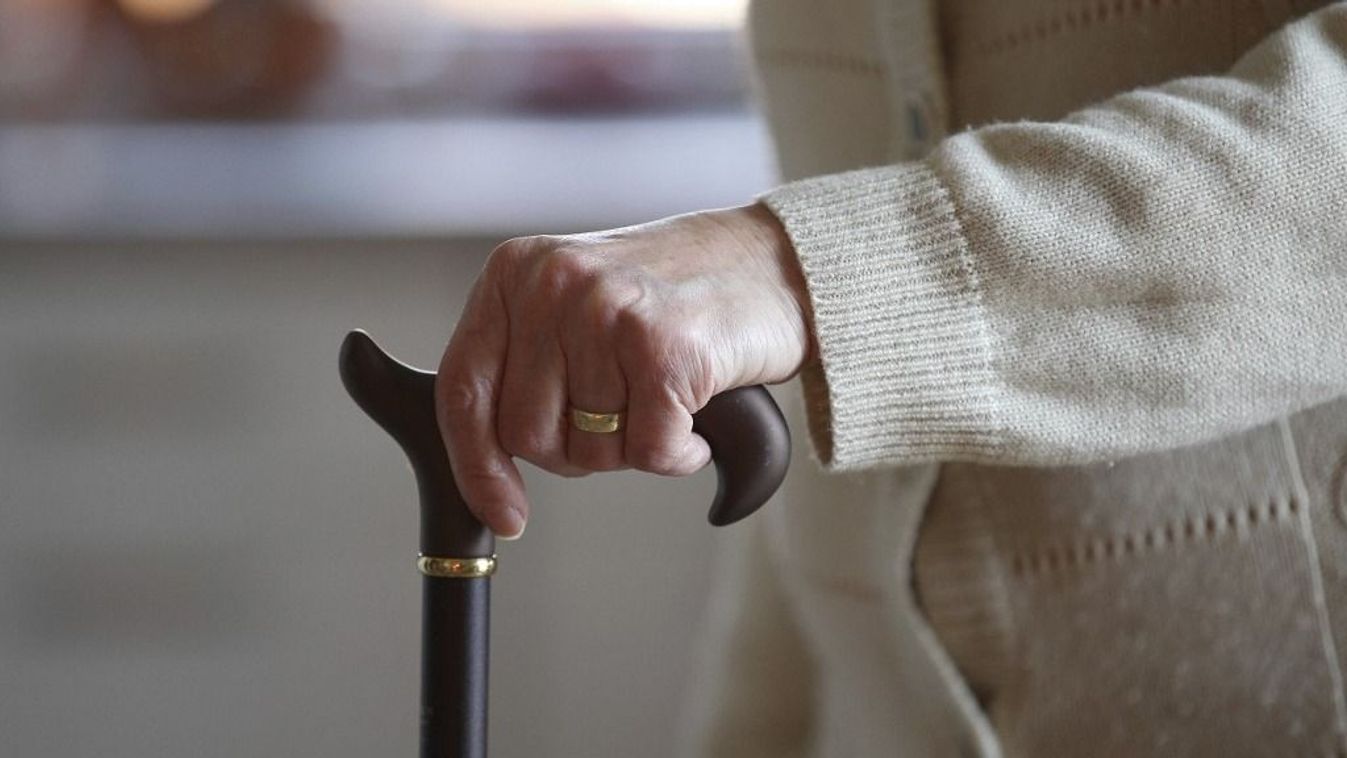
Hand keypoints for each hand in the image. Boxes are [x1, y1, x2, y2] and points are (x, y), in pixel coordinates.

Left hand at [434, 203, 811, 537]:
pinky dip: (680, 454)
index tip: (505, 513)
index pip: (464, 390)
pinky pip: (650, 453)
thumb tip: (487, 468)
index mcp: (516, 273)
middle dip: (577, 451)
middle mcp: (552, 284)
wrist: (772, 263)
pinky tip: (696, 413)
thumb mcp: (577, 304)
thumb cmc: (675, 295)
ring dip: (634, 447)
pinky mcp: (664, 348)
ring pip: (590, 449)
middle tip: (623, 417)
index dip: (477, 466)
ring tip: (665, 396)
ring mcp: (608, 312)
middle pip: (527, 434)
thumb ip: (528, 362)